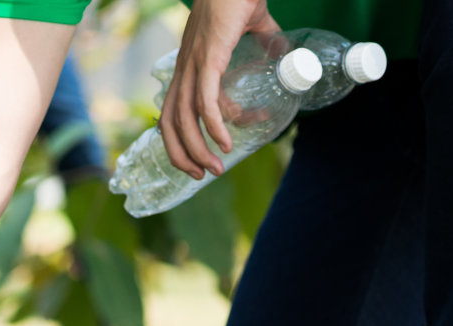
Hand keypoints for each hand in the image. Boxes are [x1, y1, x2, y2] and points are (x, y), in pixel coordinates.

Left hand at [159, 0, 279, 179]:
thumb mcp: (252, 23)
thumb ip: (265, 37)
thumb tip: (282, 51)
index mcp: (188, 66)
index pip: (175, 111)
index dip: (187, 136)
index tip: (216, 147)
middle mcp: (184, 70)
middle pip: (170, 123)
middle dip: (182, 154)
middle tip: (201, 175)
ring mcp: (193, 65)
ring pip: (185, 118)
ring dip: (198, 148)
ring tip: (214, 168)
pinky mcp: (208, 58)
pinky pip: (205, 100)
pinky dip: (214, 125)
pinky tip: (224, 142)